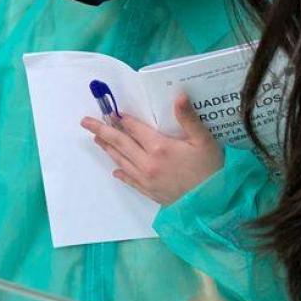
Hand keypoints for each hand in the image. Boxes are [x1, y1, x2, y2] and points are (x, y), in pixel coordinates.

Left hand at [80, 93, 222, 205]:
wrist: (215, 205)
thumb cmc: (212, 170)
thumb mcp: (204, 141)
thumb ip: (188, 118)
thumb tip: (178, 95)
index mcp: (159, 147)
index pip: (134, 129)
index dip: (123, 119)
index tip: (112, 112)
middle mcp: (147, 163)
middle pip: (120, 143)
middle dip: (102, 130)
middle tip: (85, 122)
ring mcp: (146, 179)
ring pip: (122, 160)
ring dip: (108, 149)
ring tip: (96, 139)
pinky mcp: (150, 192)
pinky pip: (130, 180)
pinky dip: (122, 173)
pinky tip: (116, 171)